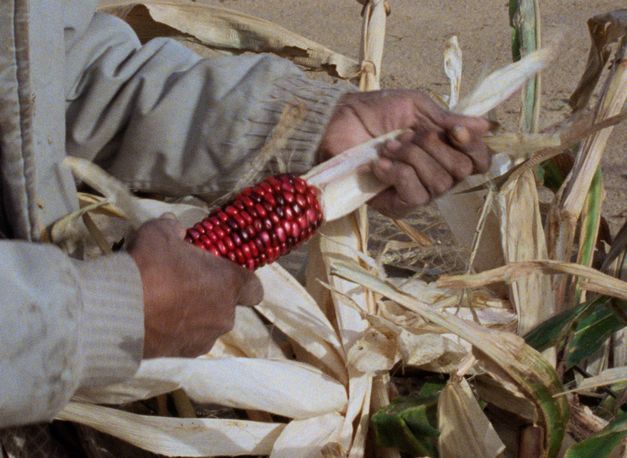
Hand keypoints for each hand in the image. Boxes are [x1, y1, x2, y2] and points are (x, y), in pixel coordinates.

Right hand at [128, 214, 262, 357]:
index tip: (224, 275)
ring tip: (162, 306)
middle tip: (181, 286)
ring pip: (205, 327)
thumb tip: (173, 226)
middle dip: (209, 298)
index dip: (242, 282)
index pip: (254, 288)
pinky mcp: (181, 356)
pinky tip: (151, 323)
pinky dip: (173, 334)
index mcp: (228, 284)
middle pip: (225, 307)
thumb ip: (172, 228)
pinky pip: (184, 342)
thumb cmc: (151, 266)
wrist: (120, 311)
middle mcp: (224, 316)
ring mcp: (203, 340)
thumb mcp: (159, 233)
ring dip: (191, 318)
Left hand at [318, 90, 490, 217]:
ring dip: (412, 157)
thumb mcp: (416, 107)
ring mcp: (418, 192)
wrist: (338, 124)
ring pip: (439, 182)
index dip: (474, 147)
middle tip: (406, 135)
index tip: (454, 131)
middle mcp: (437, 174)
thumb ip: (448, 119)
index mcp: (445, 149)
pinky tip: (379, 164)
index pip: (478, 160)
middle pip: (461, 171)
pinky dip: (398, 174)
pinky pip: (415, 194)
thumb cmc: (375, 113)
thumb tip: (486, 125)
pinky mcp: (397, 206)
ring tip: (388, 146)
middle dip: (433, 147)